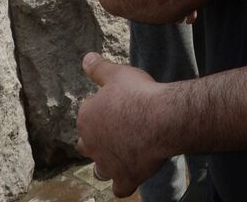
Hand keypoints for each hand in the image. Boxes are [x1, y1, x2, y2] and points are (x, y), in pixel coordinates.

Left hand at [76, 53, 167, 197]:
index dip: (102, 108)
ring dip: (108, 161)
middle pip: (86, 143)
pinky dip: (124, 182)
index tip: (119, 103)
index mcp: (86, 118)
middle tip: (120, 127)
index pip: (87, 113)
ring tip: (124, 151)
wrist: (161, 118)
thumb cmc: (139, 94)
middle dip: (98, 137)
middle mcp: (90, 144)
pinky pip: (120, 188)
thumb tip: (85, 58)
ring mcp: (106, 164)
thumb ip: (98, 68)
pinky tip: (133, 173)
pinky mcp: (124, 178)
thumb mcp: (117, 73)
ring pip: (100, 167)